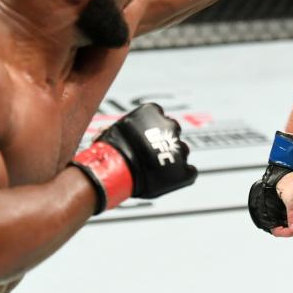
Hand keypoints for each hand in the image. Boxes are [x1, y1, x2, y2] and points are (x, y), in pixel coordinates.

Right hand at [71, 103, 196, 213]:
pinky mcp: (184, 171)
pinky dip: (181, 176)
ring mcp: (179, 149)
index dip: (151, 127)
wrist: (118, 171)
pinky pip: (189, 172)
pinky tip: (168, 180)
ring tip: (156, 169)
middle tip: (151, 153)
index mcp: (153, 112)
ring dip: (172, 157)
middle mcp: (170, 126)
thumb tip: (104, 133)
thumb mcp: (108, 133)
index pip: (157, 115)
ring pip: (181, 151)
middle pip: (172, 131)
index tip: (144, 137)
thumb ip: (112, 131)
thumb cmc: (110, 150)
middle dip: (164, 141)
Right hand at [248, 131, 292, 234]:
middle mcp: (273, 214)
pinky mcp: (286, 210)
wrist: (290, 171)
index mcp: (269, 213)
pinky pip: (292, 221)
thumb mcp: (291, 199)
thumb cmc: (287, 182)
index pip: (277, 231)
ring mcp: (280, 212)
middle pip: (284, 231)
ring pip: (289, 227)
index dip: (288, 232)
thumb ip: (292, 215)